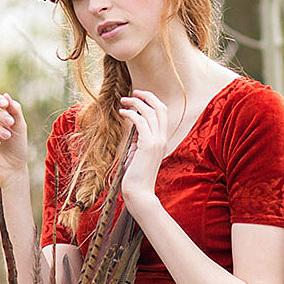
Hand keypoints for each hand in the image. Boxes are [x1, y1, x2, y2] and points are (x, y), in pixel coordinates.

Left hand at [118, 89, 169, 213]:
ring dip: (135, 103)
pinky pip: (140, 121)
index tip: (139, 97)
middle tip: (134, 92)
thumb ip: (138, 140)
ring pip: (150, 112)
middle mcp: (162, 138)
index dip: (152, 102)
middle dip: (147, 96)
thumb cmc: (135, 175)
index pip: (162, 114)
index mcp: (162, 140)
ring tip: (123, 100)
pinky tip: (122, 112)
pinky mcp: (147, 145)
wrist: (139, 192)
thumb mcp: (137, 153)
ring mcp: (156, 141)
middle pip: (160, 108)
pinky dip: (131, 113)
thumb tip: (133, 127)